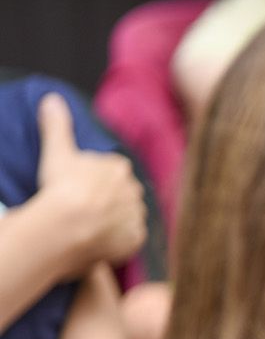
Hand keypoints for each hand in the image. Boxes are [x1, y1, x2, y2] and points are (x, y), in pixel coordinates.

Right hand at [33, 94, 145, 269]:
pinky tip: (101, 239)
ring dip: (115, 219)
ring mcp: (138, 215)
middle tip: (86, 208)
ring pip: (128, 215)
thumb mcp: (57, 152)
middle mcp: (136, 189)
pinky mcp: (137, 238)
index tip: (79, 189)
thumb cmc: (62, 187)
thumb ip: (58, 126)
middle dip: (108, 199)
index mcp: (120, 167)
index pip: (111, 172)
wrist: (70, 223)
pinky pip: (131, 238)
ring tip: (92, 225)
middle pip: (122, 193)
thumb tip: (52, 99)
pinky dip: (119, 239)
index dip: (94, 181)